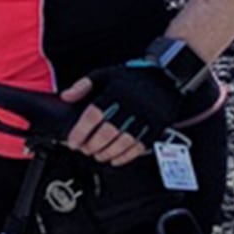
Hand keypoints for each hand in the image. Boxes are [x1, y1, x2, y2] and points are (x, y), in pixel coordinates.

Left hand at [66, 41, 218, 155]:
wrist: (167, 76)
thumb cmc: (133, 77)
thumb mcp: (106, 74)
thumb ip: (84, 85)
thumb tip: (66, 97)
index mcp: (116, 92)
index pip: (94, 115)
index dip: (81, 131)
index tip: (72, 141)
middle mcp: (131, 105)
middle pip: (108, 132)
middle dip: (92, 145)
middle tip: (84, 150)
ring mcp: (145, 117)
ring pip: (123, 142)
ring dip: (107, 153)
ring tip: (97, 155)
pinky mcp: (156, 126)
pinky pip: (139, 146)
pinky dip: (125, 156)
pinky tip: (115, 159)